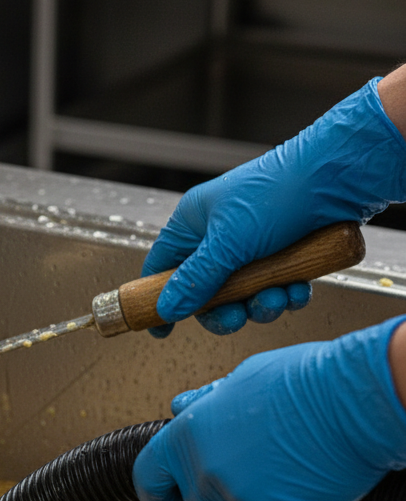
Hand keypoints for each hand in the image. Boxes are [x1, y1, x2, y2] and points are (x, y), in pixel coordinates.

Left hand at [133, 316, 405, 500]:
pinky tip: (300, 474)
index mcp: (187, 438)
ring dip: (250, 500)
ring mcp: (241, 500)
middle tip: (237, 477)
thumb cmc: (305, 382)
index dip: (156, 490)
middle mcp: (206, 473)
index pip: (148, 479)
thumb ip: (204, 404)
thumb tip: (181, 408)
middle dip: (210, 500)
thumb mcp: (241, 380)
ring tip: (280, 462)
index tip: (163, 494)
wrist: (356, 401)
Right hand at [143, 77, 405, 337]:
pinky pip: (277, 288)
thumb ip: (195, 281)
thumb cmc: (278, 193)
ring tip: (278, 297)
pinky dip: (287, 294)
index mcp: (194, 222)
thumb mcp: (228, 243)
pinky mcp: (287, 253)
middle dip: (224, 310)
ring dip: (262, 304)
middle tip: (236, 319)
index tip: (161, 327)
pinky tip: (299, 288)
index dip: (159, 298)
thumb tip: (166, 309)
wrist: (341, 174)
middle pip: (206, 291)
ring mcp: (254, 245)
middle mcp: (220, 235)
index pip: (162, 266)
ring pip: (245, 294)